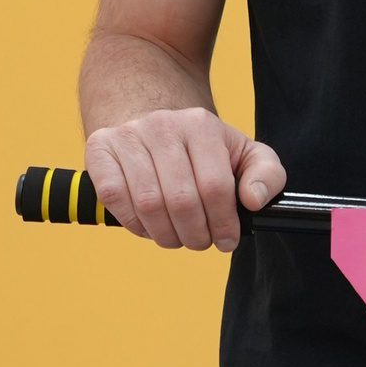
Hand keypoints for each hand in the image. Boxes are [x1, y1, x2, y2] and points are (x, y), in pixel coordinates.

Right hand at [85, 108, 284, 250]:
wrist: (151, 125)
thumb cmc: (202, 149)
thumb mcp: (243, 154)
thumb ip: (266, 175)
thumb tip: (253, 200)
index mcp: (201, 125)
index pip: (215, 187)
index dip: (223, 224)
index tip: (227, 240)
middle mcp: (162, 125)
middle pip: (181, 200)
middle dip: (196, 234)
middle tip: (200, 241)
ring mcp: (128, 136)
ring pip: (148, 204)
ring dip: (166, 235)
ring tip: (176, 237)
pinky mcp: (100, 150)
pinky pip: (115, 199)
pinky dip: (134, 224)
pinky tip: (148, 225)